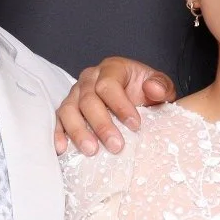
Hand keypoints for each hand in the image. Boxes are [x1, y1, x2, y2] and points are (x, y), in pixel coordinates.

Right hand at [54, 57, 175, 154]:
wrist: (135, 97)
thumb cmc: (146, 92)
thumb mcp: (160, 86)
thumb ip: (161, 85)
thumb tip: (152, 89)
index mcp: (112, 69)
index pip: (109, 85)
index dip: (120, 106)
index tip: (135, 126)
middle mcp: (89, 79)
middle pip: (88, 100)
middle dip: (102, 124)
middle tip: (116, 146)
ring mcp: (75, 94)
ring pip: (68, 110)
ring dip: (78, 131)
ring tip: (91, 151)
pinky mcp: (67, 110)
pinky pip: (58, 120)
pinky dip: (58, 134)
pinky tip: (62, 149)